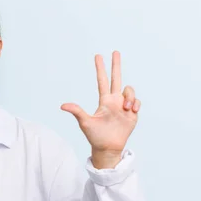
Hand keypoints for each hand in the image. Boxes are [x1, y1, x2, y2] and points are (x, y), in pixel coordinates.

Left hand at [60, 51, 140, 165]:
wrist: (108, 147)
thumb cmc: (95, 136)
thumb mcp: (85, 122)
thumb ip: (77, 111)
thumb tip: (62, 105)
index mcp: (104, 101)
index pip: (102, 81)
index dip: (100, 69)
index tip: (98, 56)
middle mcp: (114, 101)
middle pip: (116, 78)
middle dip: (116, 65)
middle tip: (115, 52)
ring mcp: (124, 106)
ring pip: (129, 91)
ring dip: (129, 97)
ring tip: (126, 108)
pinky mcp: (133, 113)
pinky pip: (137, 102)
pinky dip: (135, 104)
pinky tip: (131, 111)